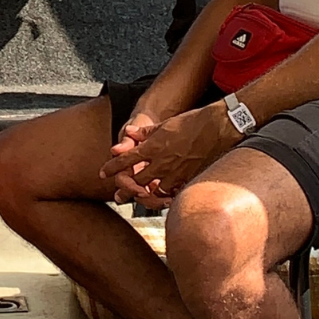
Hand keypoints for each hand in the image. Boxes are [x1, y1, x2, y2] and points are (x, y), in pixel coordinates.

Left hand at [104, 103, 237, 200]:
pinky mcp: (188, 179)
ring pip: (154, 190)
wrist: (216, 128)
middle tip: (118, 191)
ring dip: (146, 193)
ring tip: (140, 196)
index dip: (112, 166)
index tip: (102, 172)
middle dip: (126, 185)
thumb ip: (144, 132)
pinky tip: (163, 196)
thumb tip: (129, 133)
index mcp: (153, 147)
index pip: (126, 159)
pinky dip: (165, 195)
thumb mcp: (163, 124)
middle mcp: (162, 163)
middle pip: (137, 179)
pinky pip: (172, 193)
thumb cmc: (190, 122)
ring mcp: (175, 173)